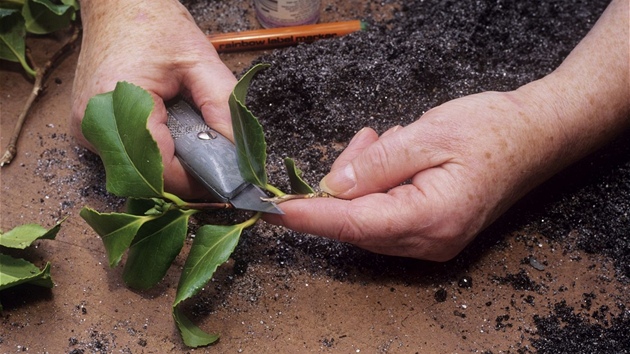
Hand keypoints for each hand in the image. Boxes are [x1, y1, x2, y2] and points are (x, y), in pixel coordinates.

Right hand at [71, 0, 236, 197]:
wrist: (119, 7)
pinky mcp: (90, 132)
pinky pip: (128, 159)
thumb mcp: (201, 61)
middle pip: (148, 177)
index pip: (160, 170)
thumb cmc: (155, 26)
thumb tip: (237, 153)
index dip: (195, 181)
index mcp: (115, 105)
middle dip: (184, 173)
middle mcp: (92, 126)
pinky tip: (166, 130)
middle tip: (209, 153)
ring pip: (138, 172)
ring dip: (168, 164)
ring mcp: (86, 132)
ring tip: (185, 132)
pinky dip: (154, 154)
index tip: (224, 178)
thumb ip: (223, 108)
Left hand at [265, 0, 627, 260]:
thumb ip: (377, 163)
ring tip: (381, 140)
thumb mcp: (428, 134)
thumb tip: (332, 186)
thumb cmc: (490, 130)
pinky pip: (386, 215)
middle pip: (358, 224)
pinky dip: (376, 187)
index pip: (354, 224)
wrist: (536, 136)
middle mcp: (430, 241)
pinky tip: (390, 154)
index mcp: (431, 217)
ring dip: (361, 181)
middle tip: (362, 141)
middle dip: (341, 185)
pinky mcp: (432, 233)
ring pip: (369, 220)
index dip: (311, 216)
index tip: (275, 210)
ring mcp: (432, 242)